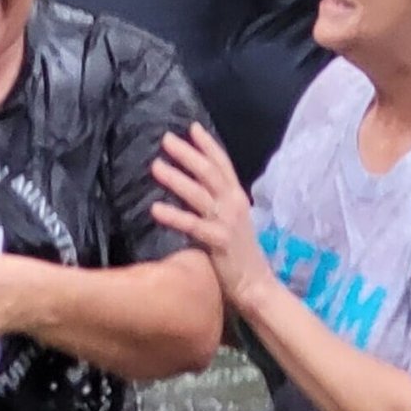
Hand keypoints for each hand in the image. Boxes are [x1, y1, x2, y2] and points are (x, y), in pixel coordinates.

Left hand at [150, 122, 266, 304]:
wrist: (255, 283)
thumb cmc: (238, 252)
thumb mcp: (230, 219)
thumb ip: (215, 201)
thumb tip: (191, 184)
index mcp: (237, 197)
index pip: (222, 164)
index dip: (207, 144)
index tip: (192, 127)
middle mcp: (234, 204)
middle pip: (208, 172)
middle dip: (187, 153)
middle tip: (166, 139)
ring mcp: (227, 222)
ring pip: (199, 194)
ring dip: (176, 178)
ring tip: (156, 166)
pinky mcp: (220, 241)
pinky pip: (193, 225)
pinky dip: (174, 216)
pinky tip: (155, 209)